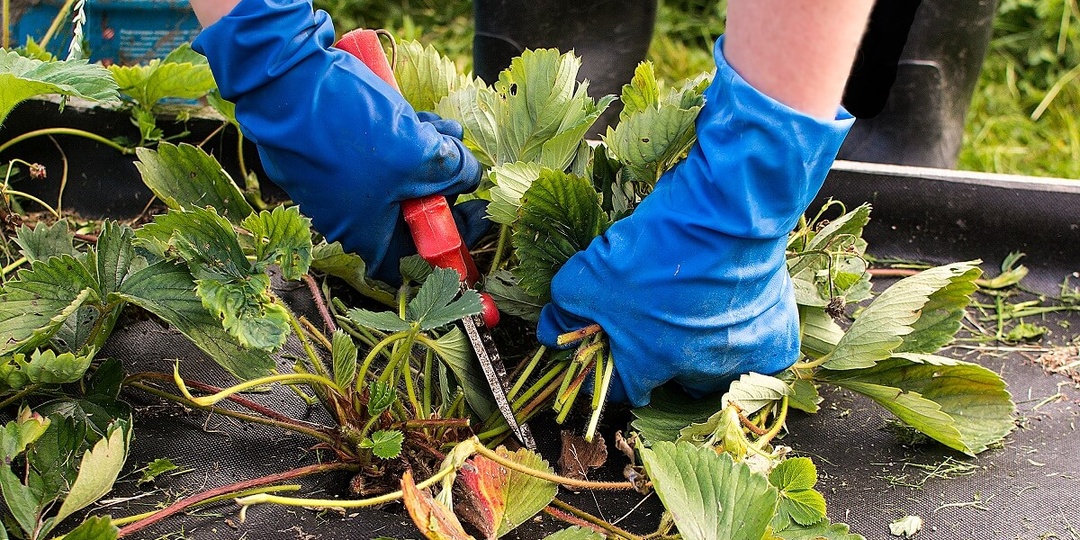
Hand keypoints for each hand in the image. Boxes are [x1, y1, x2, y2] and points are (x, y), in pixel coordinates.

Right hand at [192, 0, 484, 283]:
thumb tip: (469, 174)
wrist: (286, 79)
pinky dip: (404, 140)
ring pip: (397, 177)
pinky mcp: (331, 151)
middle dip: (444, 187)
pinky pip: (378, 155)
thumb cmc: (350, 130)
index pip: (414, 259)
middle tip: (467, 165)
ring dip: (429, 157)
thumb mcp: (419, 154)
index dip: (450, 243)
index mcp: (364, 233)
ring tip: (452, 132)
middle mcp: (347, 214)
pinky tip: (427, 120)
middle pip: (409, 214)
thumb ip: (453, 171)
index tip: (475, 218)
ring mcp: (337, 181)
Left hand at [536, 37, 853, 406]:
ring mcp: (739, 361)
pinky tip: (739, 314)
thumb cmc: (658, 245)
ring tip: (700, 314)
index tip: (611, 350)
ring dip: (705, 351)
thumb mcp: (589, 273)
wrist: (731, 214)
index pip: (621, 388)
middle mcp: (694, 371)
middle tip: (660, 320)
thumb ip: (566, 307)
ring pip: (716, 372)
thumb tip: (549, 331)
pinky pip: (762, 359)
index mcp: (648, 361)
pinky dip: (751, 342)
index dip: (611, 369)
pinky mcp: (776, 343)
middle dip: (661, 357)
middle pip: (671, 379)